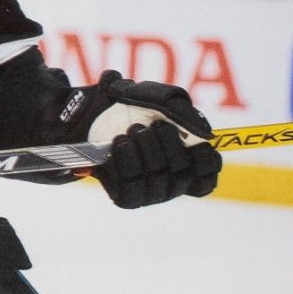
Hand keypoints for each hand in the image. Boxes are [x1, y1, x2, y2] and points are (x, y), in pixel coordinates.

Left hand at [85, 70, 221, 207]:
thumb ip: (180, 108)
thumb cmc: (125, 105)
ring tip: (131, 131)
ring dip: (146, 151)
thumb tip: (207, 134)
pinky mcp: (127, 198)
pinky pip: (133, 190)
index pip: (208, 176)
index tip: (193, 140)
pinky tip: (119, 144)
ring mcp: (150, 192)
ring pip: (159, 182)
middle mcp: (171, 181)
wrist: (84, 115)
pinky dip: (127, 163)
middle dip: (167, 145)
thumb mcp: (151, 95)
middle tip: (150, 126)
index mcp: (186, 160)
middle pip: (183, 174)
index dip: (206, 161)